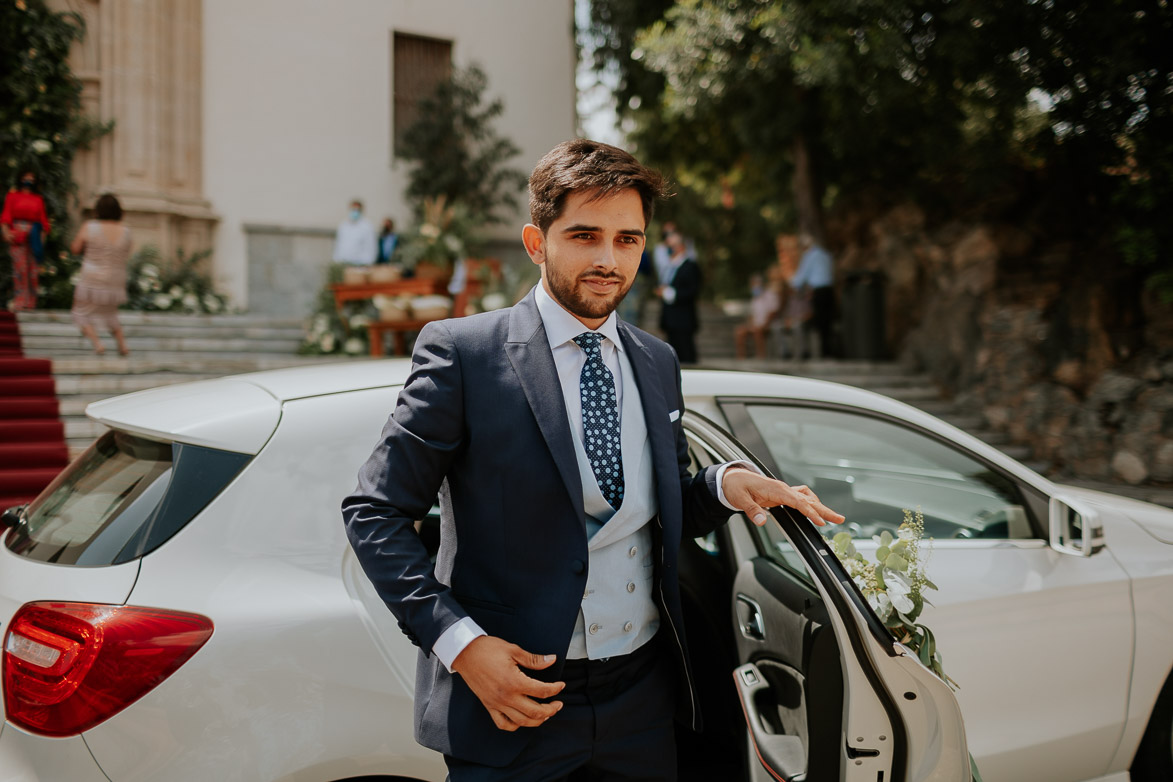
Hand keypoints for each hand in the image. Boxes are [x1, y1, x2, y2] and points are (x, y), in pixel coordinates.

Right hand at [450, 635, 564, 731]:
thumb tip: (552, 659)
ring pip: (521, 721)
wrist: (465, 653)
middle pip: (535, 711)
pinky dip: (515, 725)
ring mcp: (496, 703)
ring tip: (545, 714)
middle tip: (558, 704)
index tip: (561, 685)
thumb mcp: (513, 650)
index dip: (555, 689)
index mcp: (514, 681)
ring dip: (537, 720)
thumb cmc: (488, 649)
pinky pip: (503, 723)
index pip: (542, 691)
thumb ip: (534, 659)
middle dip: (551, 710)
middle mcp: (506, 696)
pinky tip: (522, 719)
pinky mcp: (489, 706)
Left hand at [722, 468, 844, 527]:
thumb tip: (762, 521)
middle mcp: (782, 488)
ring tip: (831, 518)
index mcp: (775, 489)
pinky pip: (800, 498)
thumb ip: (752, 510)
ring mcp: (783, 490)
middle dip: (824, 510)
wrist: (731, 478)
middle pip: (808, 499)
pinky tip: (814, 511)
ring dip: (820, 507)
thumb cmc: (735, 487)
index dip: (810, 512)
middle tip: (839, 519)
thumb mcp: (740, 499)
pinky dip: (810, 504)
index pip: (797, 502)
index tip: (820, 521)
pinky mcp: (781, 494)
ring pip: (807, 498)